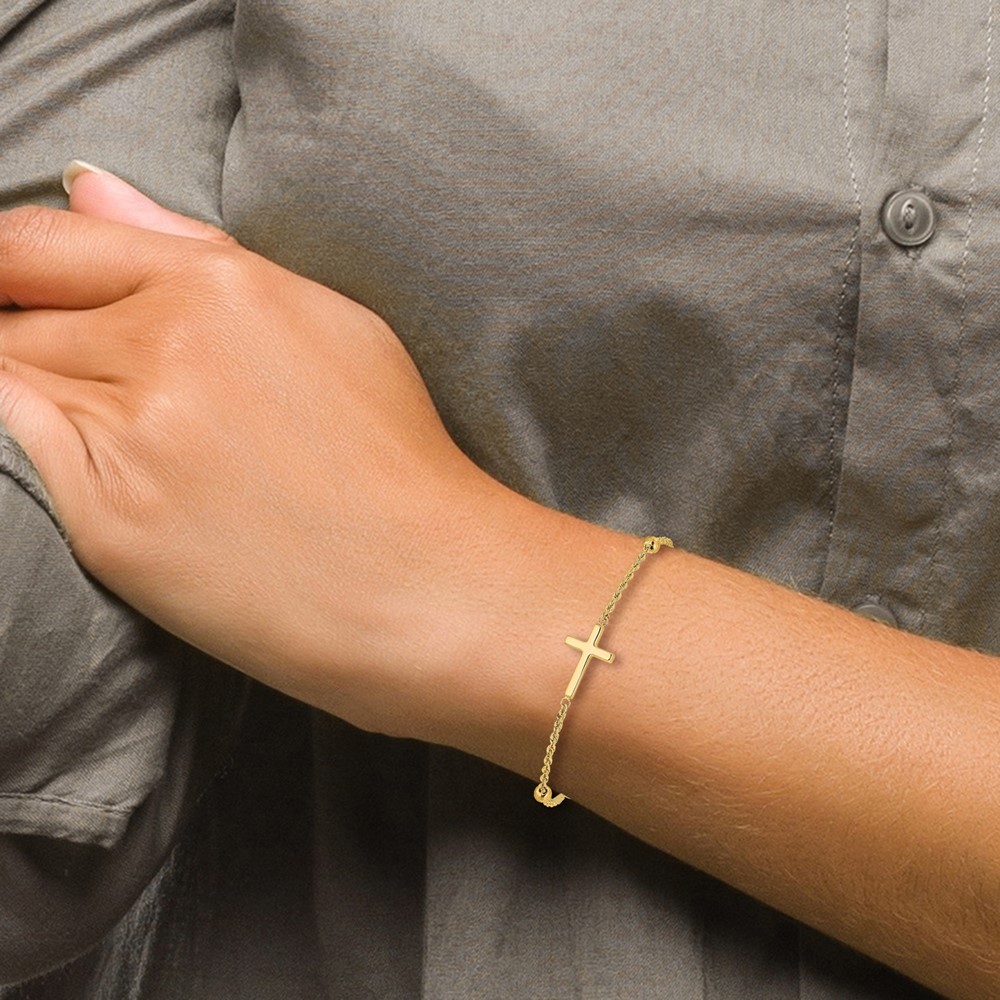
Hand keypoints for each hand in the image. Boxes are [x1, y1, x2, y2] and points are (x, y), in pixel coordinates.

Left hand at [0, 167, 496, 734]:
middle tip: (109, 391)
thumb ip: (196, 250)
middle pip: (18, 314)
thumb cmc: (397, 460)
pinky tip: (125, 479)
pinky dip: (45, 453)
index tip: (19, 294)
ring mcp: (133, 436)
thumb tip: (90, 190)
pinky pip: (23, 457)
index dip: (9, 267)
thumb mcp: (330, 324)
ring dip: (44, 400)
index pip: (43, 244)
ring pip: (11, 381)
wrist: (428, 588)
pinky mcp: (110, 523)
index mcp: (223, 288)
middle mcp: (168, 347)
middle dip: (31, 338)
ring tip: (141, 443)